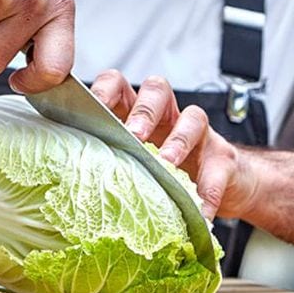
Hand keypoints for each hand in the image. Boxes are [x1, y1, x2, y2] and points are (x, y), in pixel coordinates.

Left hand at [90, 70, 255, 219]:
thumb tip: (70, 182)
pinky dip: (209, 187)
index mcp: (137, 113)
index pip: (119, 86)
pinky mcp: (222, 155)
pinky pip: (219, 164)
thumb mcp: (134, 166)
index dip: (106, 90)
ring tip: (167, 162)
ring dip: (178, 139)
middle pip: (157, 90)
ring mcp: (198, 133)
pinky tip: (201, 206)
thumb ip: (111, 164)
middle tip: (133, 135)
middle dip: (144, 111)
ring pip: (192, 115)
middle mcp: (167, 116)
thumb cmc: (164, 174)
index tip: (91, 107)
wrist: (221, 186)